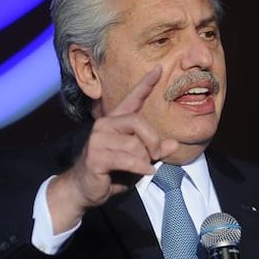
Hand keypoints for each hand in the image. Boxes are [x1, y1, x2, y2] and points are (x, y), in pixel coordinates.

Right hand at [48, 66, 177, 230]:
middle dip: (153, 141)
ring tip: (143, 167)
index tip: (159, 69)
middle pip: (138, 122)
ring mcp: (98, 139)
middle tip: (155, 156)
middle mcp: (105, 125)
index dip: (146, 83)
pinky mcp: (96, 156)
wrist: (85, 189)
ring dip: (145, 159)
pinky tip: (145, 172)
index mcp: (115, 121)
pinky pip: (128, 159)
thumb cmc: (112, 172)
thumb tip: (174, 144)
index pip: (133, 98)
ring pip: (135, 144)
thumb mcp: (138, 159)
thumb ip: (154, 150)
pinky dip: (141, 168)